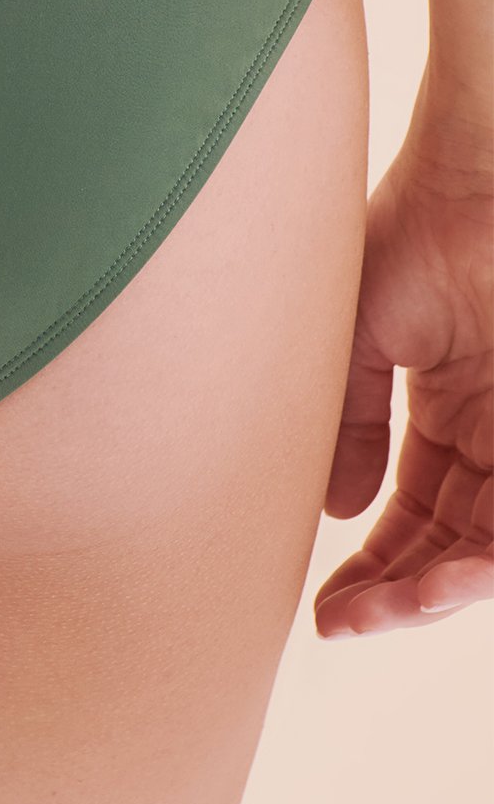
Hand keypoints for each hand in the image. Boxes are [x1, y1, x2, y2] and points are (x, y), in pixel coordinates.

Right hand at [315, 87, 491, 634]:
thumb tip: (339, 510)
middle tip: (348, 622)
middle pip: (448, 544)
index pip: (410, 512)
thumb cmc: (410, 233)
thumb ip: (352, 422)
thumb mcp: (359, 338)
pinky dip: (483, 562)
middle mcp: (488, 433)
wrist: (474, 181)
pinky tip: (442, 581)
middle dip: (398, 593)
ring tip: (388, 611)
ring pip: (488, 546)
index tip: (326, 607)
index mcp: (443, 409)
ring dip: (438, 589)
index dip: (371, 563)